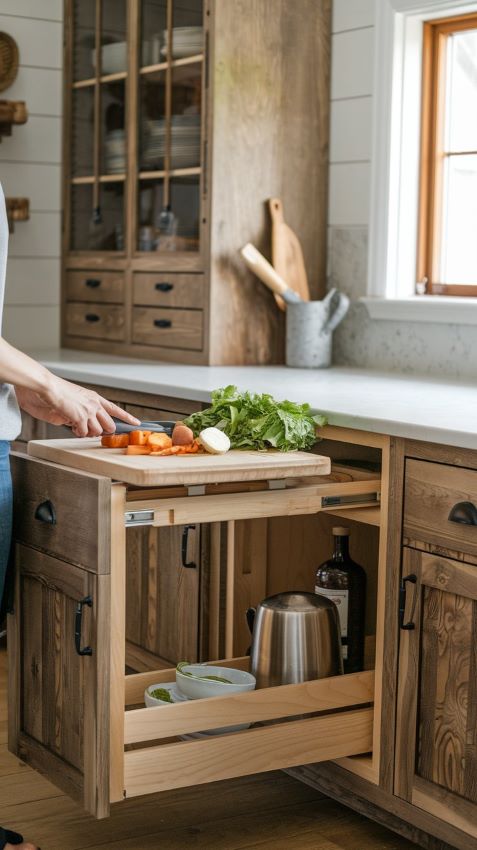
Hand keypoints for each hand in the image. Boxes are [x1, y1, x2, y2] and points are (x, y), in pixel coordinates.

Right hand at [16, 378, 139, 437]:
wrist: (51, 388)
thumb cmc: (60, 392)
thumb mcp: (79, 397)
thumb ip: (86, 407)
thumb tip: (87, 420)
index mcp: (96, 398)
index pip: (116, 409)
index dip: (127, 418)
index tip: (136, 423)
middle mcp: (95, 404)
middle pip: (110, 425)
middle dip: (104, 432)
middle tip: (94, 432)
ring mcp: (89, 411)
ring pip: (97, 432)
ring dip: (88, 433)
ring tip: (79, 427)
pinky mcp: (81, 417)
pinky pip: (84, 433)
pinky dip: (78, 433)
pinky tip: (73, 428)